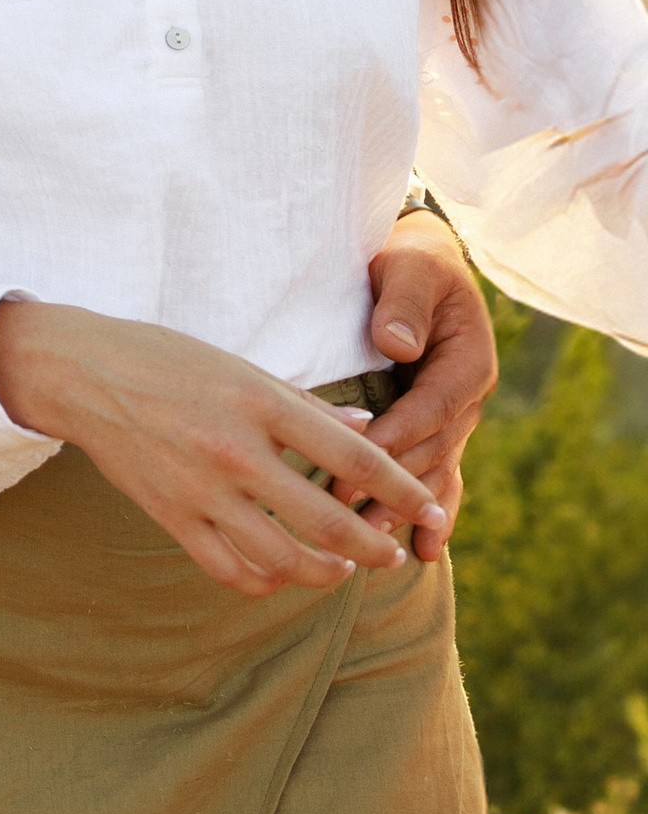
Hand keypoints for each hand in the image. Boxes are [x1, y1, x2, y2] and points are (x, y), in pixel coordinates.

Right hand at [0, 300, 441, 598]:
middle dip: (375, 546)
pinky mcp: (172, 517)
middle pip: (327, 521)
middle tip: (396, 553)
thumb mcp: (243, 367)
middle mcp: (234, 451)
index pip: (354, 458)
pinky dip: (267, 582)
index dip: (404, 489)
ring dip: (326, 573)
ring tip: (345, 568)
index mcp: (259, 402)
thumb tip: (366, 434)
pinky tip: (284, 574)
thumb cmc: (167, 360)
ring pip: (281, 560)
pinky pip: (230, 570)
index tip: (432, 508)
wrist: (81, 375)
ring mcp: (200, 491)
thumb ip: (307, 407)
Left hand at [333, 212, 496, 562]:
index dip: (398, 436)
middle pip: (431, 451)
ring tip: (371, 542)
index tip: (358, 459)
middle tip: (346, 512)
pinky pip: (438, 477)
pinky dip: (433, 514)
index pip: (432, 408)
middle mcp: (467, 399)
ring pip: (433, 473)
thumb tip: (397, 345)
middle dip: (391, 485)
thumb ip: (404, 303)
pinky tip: (422, 549)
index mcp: (468, 362)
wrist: (418, 267)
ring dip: (405, 509)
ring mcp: (454, 421)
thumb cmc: (410, 264)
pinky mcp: (435, 432)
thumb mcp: (410, 267)